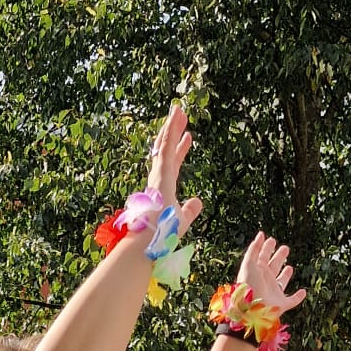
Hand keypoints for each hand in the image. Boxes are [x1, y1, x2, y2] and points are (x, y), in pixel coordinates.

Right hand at [145, 105, 201, 237]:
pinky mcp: (161, 173)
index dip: (180, 150)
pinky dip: (170, 131)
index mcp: (164, 190)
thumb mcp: (182, 220)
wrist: (152, 241)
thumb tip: (198, 201)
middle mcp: (159, 180)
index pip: (174, 165)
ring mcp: (159, 175)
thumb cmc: (164, 235)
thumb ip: (190, 210)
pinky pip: (165, 147)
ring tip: (178, 109)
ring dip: (172, 126)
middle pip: (167, 151)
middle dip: (174, 133)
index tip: (188, 137)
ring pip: (165, 145)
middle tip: (180, 115)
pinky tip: (175, 117)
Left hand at [235, 234, 306, 315]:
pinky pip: (292, 300)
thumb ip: (254, 249)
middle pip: (273, 266)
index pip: (262, 256)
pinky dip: (298, 297)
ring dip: (285, 275)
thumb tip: (261, 234)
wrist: (251, 310)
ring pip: (281, 282)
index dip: (266, 248)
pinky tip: (303, 292)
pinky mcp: (281, 305)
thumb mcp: (249, 264)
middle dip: (278, 257)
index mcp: (257, 271)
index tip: (271, 239)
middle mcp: (265, 281)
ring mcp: (273, 293)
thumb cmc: (249, 286)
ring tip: (289, 267)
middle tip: (285, 248)